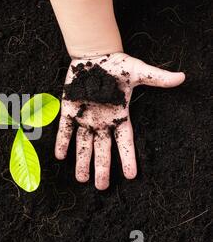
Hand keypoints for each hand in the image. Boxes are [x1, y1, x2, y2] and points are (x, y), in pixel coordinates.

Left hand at [55, 52, 184, 189]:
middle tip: (101, 187)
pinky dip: (62, 141)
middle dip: (101, 167)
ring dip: (81, 161)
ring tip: (81, 179)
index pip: (124, 141)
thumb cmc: (116, 63)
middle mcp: (101, 121)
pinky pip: (65, 129)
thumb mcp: (137, 71)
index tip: (132, 175)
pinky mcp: (69, 109)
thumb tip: (181, 78)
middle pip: (102, 149)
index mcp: (118, 115)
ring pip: (82, 143)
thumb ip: (156, 78)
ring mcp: (84, 117)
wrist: (94, 54)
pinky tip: (60, 156)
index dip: (127, 158)